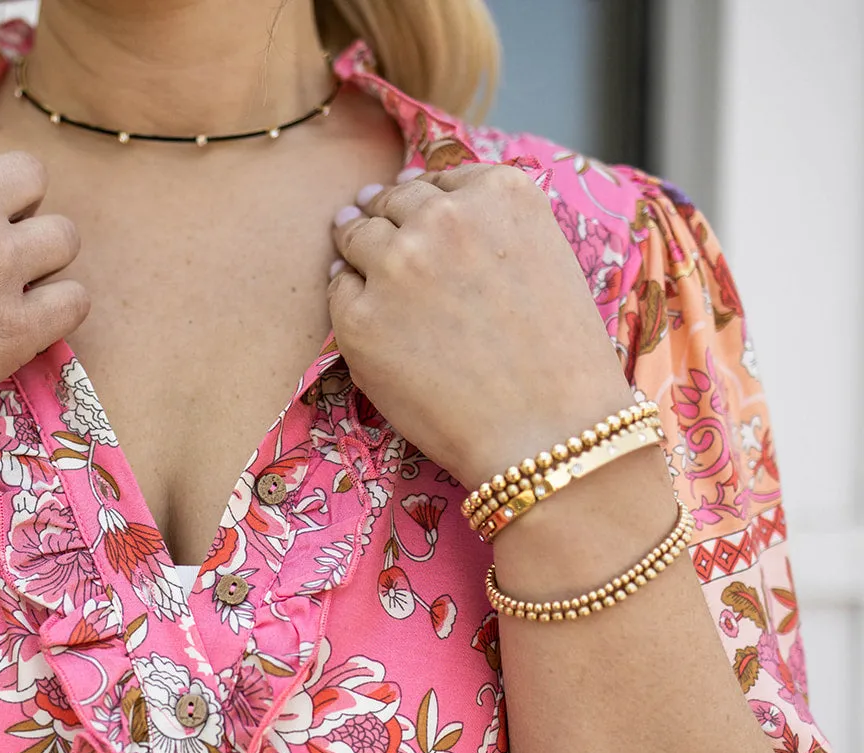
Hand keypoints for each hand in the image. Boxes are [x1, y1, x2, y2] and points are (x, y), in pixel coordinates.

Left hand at [326, 164, 635, 488]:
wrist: (548, 431)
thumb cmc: (557, 358)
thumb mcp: (542, 258)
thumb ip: (487, 224)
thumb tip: (414, 201)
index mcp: (500, 193)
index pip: (439, 178)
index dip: (426, 200)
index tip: (421, 222)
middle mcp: (443, 217)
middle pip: (392, 200)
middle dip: (386, 217)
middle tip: (384, 242)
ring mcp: (395, 265)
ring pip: (356, 234)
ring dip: (358, 248)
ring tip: (376, 279)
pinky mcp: (358, 317)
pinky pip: (338, 290)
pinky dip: (349, 300)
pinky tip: (373, 323)